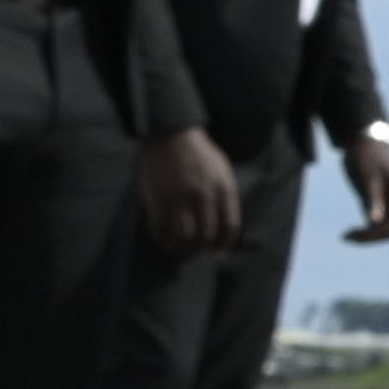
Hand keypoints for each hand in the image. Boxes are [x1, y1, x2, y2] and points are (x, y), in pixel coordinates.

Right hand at [135, 124, 241, 258]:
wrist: (172, 135)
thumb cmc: (199, 153)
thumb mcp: (222, 171)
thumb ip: (224, 195)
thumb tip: (223, 223)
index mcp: (223, 189)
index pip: (229, 226)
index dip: (224, 244)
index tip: (217, 254)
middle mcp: (204, 197)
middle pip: (207, 235)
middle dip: (201, 248)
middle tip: (195, 251)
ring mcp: (180, 199)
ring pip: (185, 238)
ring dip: (181, 249)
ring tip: (178, 250)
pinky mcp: (158, 200)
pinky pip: (161, 230)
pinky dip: (162, 240)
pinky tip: (162, 240)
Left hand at [342, 133, 388, 242]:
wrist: (364, 142)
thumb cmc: (365, 157)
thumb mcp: (367, 178)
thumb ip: (373, 200)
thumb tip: (375, 222)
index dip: (386, 230)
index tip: (363, 231)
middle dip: (375, 236)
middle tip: (350, 236)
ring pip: (387, 229)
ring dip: (370, 236)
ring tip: (347, 235)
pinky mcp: (381, 204)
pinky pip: (377, 225)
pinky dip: (365, 231)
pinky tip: (348, 232)